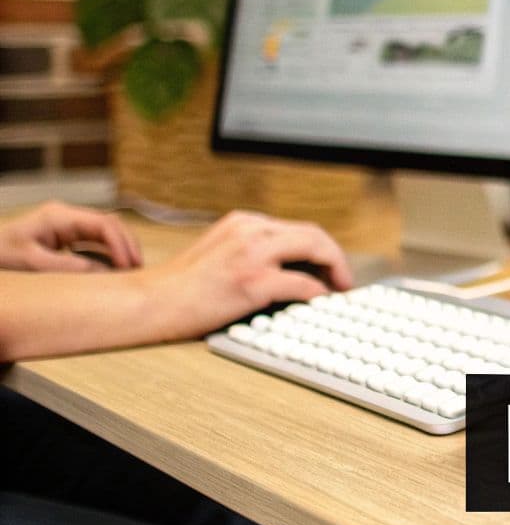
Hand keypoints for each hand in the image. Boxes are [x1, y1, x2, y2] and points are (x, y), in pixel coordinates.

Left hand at [0, 201, 141, 271]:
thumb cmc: (0, 256)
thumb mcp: (33, 264)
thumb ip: (70, 267)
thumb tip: (105, 273)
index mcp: (58, 216)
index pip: (103, 223)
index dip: (121, 243)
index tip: (128, 265)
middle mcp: (66, 215)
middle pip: (109, 224)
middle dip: (127, 244)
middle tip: (138, 268)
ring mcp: (66, 223)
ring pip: (105, 231)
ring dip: (120, 248)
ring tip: (130, 269)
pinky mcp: (65, 234)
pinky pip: (94, 240)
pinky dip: (108, 252)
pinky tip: (114, 267)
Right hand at [144, 211, 352, 337]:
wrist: (149, 302)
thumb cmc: (180, 287)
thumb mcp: (219, 252)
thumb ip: (251, 251)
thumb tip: (290, 269)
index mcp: (243, 222)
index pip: (297, 229)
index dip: (321, 248)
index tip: (330, 266)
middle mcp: (250, 230)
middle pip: (313, 234)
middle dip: (335, 257)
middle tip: (344, 280)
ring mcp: (251, 253)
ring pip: (314, 249)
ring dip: (334, 270)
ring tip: (339, 289)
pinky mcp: (251, 280)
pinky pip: (301, 283)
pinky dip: (317, 293)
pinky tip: (320, 302)